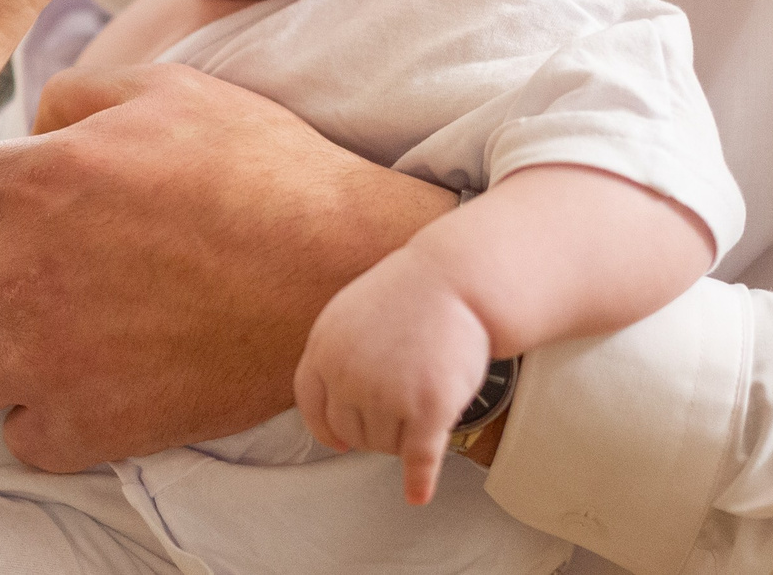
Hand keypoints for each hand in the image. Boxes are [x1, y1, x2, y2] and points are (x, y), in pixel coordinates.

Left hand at [0, 63, 455, 469]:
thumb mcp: (168, 91)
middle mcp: (19, 274)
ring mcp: (48, 359)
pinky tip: (75, 381)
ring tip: (22, 337)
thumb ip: (78, 94)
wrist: (337, 271)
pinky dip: (37, 416)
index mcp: (31, 181)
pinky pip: (16, 437)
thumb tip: (34, 118)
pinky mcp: (89, 426)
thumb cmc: (261, 171)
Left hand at [295, 246, 490, 504]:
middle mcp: (349, 376)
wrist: (458, 278)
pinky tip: (419, 495)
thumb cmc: (409, 293)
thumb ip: (335, 354)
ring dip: (406, 434)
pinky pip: (419, 458)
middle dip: (377, 428)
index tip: (339, 442)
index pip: (314, 408)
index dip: (328, 430)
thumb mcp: (350, 313)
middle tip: (405, 402)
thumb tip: (328, 397)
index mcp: (324, 350)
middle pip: (354, 433)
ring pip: (388, 445)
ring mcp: (388, 394)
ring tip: (426, 394)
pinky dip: (419, 481)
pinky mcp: (429, 408)